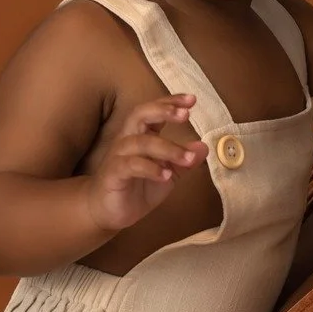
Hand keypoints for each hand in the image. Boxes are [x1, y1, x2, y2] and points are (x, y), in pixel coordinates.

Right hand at [83, 98, 208, 233]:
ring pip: (140, 142)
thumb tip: (203, 147)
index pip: (154, 111)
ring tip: (187, 159)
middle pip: (140, 114)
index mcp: (142, 135)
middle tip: (185, 114)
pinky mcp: (113, 173)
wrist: (109, 211)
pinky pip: (130, 165)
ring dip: (167, 148)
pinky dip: (150, 169)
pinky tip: (166, 176)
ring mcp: (119, 155)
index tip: (191, 100)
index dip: (171, 102)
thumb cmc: (137, 188)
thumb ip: (184, 161)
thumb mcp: (168, 174)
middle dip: (163, 111)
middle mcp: (128, 139)